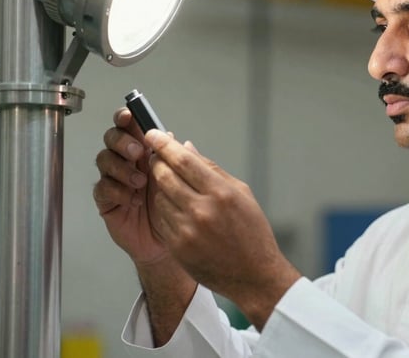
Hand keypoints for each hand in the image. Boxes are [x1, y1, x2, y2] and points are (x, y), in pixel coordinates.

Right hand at [93, 108, 168, 266]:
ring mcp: (114, 179)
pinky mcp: (106, 200)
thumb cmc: (173, 207)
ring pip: (104, 160)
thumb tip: (171, 135)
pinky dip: (118, 191)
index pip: (129, 127)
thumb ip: (176, 157)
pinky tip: (135, 199)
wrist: (167, 242)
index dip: (125, 118)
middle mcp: (126, 161)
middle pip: (111, 138)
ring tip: (141, 182)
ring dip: (122, 167)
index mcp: (143, 150)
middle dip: (122, 142)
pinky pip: (103, 188)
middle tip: (137, 153)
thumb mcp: (181, 180)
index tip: (128, 116)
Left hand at [143, 130, 301, 328]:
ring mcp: (187, 231)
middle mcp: (202, 210)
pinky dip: (164, 207)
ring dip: (159, 185)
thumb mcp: (241, 193)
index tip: (154, 134)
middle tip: (155, 155)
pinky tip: (173, 205)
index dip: (164, 144)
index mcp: (220, 193)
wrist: (254, 275)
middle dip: (156, 162)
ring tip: (168, 182)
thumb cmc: (252, 232)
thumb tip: (187, 147)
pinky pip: (161, 218)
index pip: (183, 160)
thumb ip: (211, 168)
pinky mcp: (178, 247)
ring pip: (159, 197)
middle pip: (164, 176)